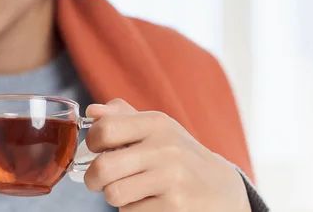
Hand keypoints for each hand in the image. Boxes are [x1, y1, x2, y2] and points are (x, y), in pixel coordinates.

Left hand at [84, 99, 250, 211]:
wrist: (222, 190)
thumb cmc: (178, 156)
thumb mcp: (157, 129)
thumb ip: (122, 116)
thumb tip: (92, 111)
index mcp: (157, 123)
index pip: (105, 128)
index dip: (91, 143)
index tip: (96, 150)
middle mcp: (166, 148)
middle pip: (103, 167)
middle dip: (93, 178)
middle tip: (98, 181)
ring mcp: (172, 179)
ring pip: (114, 194)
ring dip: (114, 196)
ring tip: (130, 190)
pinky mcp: (175, 207)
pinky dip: (133, 211)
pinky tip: (150, 202)